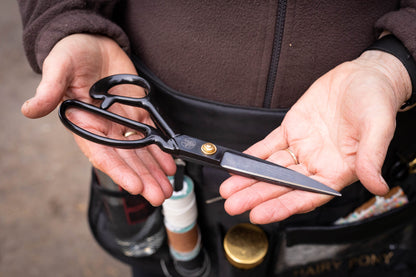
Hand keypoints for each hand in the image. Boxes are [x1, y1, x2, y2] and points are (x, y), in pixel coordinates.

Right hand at [22, 34, 175, 204]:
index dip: (119, 171)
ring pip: (141, 152)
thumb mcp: (59, 68)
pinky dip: (160, 150)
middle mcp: (104, 128)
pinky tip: (170, 164)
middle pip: (126, 159)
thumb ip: (49, 90)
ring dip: (154, 170)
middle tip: (159, 195)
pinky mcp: (136, 112)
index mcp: (84, 123)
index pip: (102, 154)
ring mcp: (122, 122)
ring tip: (167, 187)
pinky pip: (152, 134)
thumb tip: (29, 109)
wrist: (92, 41)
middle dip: (143, 178)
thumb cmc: (71, 54)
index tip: (135, 186)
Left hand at [220, 50, 411, 223]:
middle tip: (235, 205)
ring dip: (250, 179)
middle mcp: (317, 163)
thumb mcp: (379, 126)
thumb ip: (372, 157)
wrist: (365, 75)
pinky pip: (269, 146)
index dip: (283, 206)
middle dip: (257, 195)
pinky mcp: (292, 130)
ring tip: (229, 190)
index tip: (260, 214)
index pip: (307, 195)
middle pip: (283, 185)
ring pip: (272, 168)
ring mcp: (303, 147)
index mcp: (338, 170)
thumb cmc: (377, 101)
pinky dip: (253, 156)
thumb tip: (378, 186)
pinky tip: (238, 164)